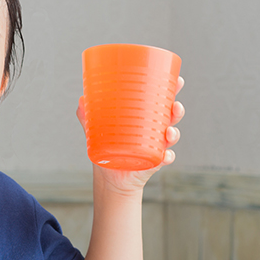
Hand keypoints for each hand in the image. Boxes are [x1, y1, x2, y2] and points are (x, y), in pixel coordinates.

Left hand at [76, 76, 184, 193]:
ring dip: (174, 133)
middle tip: (175, 106)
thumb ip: (88, 117)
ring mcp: (156, 147)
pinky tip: (165, 156)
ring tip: (169, 132)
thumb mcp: (97, 131)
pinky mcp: (153, 163)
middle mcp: (154, 131)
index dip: (172, 90)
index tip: (178, 80)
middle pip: (171, 117)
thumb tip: (81, 100)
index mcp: (145, 118)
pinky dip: (167, 157)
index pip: (162, 101)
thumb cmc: (108, 150)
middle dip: (177, 110)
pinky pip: (165, 159)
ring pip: (171, 137)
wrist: (110, 179)